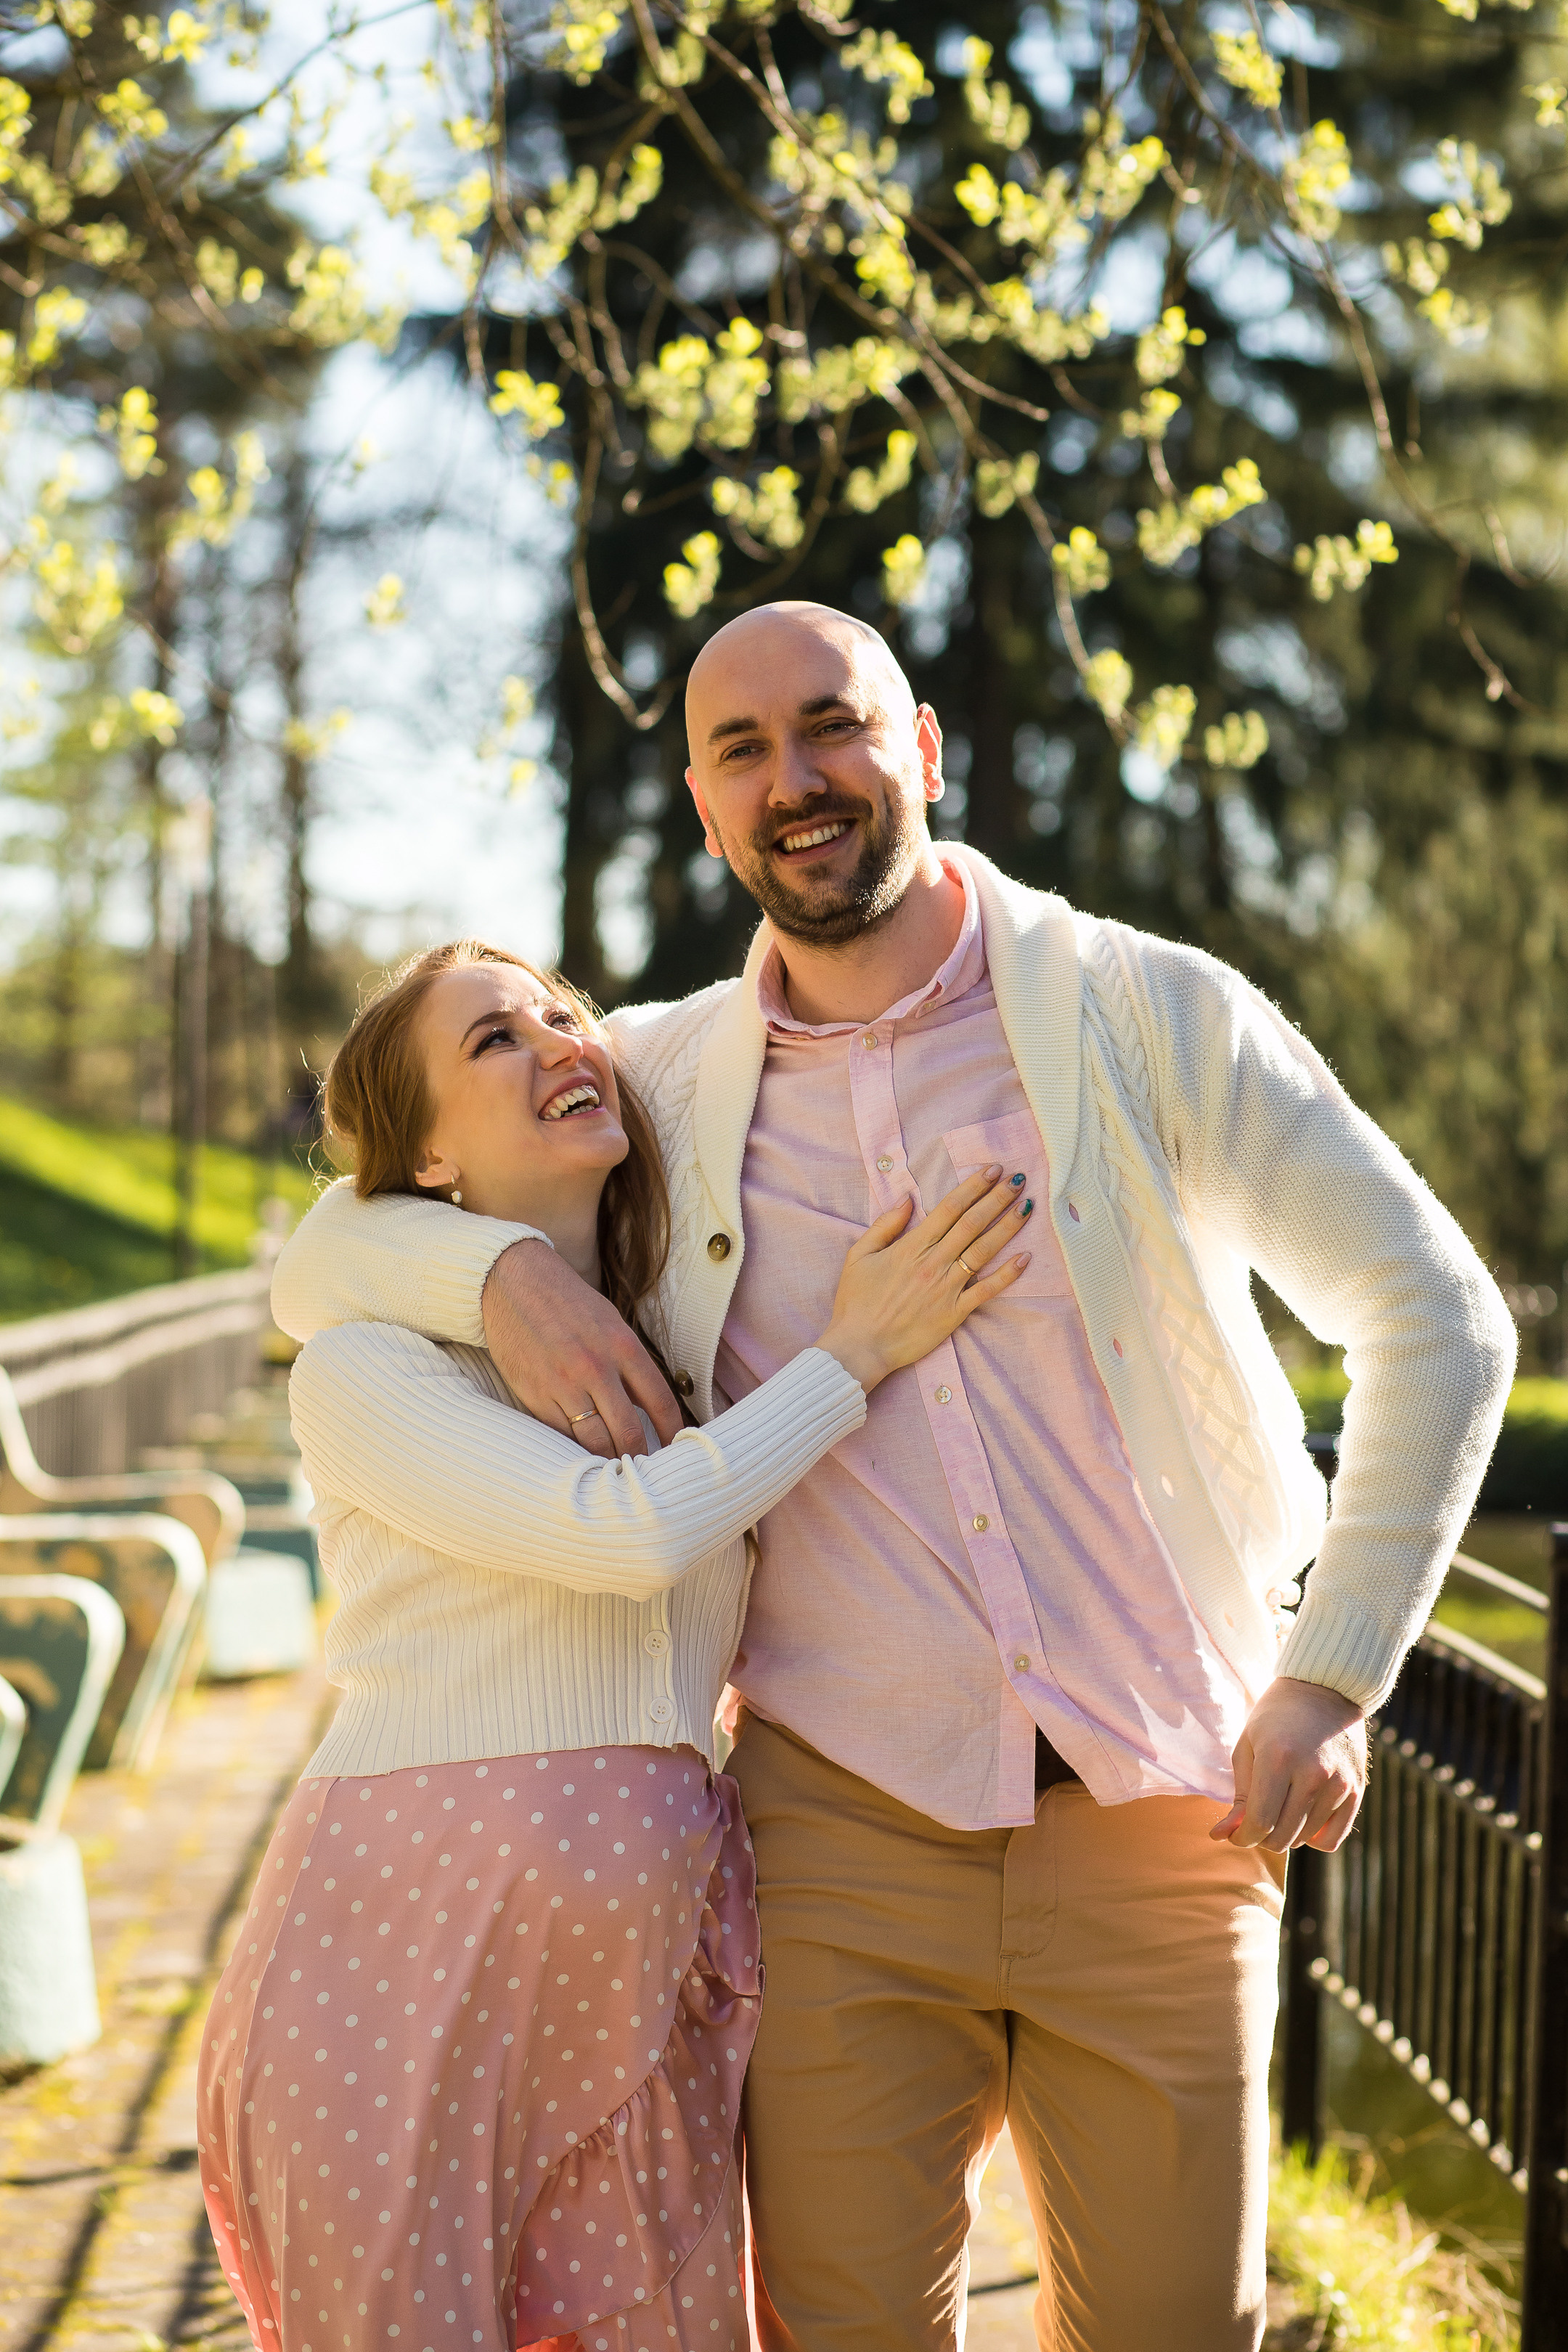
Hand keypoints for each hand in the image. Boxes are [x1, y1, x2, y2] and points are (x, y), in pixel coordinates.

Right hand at [481, 1238, 683, 1459]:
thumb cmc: (567, 1303)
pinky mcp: (533, 1395)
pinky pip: (560, 1435)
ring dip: (608, 1460)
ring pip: (594, 1442)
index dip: (673, 1431)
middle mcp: (595, 1367)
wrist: (512, 1282)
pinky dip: (574, 1450)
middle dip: (640, 1457)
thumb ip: (630, 1363)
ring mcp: (562, 1384)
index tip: (677, 1448)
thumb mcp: (610, 1322)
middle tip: (645, 1470)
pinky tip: (582, 1457)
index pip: (660, 1401)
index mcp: (622, 1346)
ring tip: (617, 1473)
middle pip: (628, 1431)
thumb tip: (648, 1407)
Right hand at [815, 1166, 1032, 1392]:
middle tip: (1018, 1180)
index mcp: (911, 1247)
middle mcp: (933, 1263)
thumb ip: (885, 1225)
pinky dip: (1007, 1275)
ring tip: (1027, 1207)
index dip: (973, 1187)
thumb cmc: (856, 1302)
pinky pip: (986, 1290)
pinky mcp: (955, 1313)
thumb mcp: (859, 1256)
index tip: (992, 1170)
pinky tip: (1025, 1258)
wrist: (860, 1347)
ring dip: (1007, 1227)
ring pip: (983, 1251)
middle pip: (972, 1224)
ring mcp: (947, 1288)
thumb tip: (906, 1198)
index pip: (949, 1208)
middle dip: (997, 1199)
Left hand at [1211, 1676, 1367, 1853]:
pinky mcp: (1357, 1789)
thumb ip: (1239, 1795)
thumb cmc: (1275, 1716)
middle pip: (1282, 1836)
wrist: (1324, 1688)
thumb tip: (1221, 1835)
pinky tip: (1302, 1818)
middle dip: (1261, 1837)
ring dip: (1286, 1834)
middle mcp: (1312, 1774)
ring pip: (1305, 1838)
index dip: (1242, 1837)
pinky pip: (1332, 1838)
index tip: (1235, 1834)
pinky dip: (1313, 1837)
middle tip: (1254, 1821)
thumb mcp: (1247, 1745)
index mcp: (1278, 1758)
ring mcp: (1338, 1783)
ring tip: (1278, 1809)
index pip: (1260, 1822)